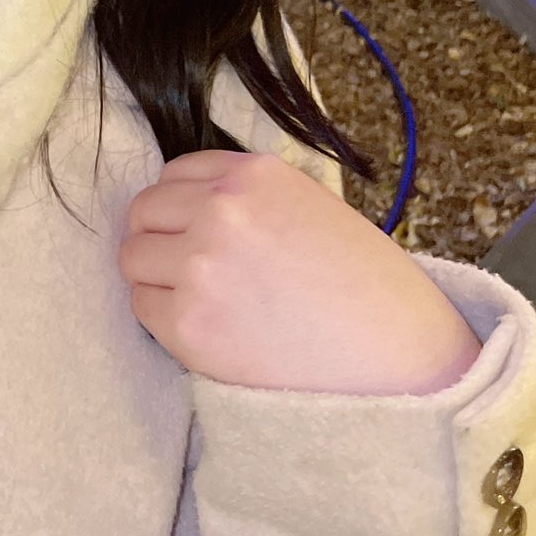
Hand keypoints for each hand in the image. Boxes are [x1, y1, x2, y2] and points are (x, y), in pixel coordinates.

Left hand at [118, 150, 481, 396]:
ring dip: (156, 278)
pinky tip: (209, 329)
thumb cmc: (368, 291)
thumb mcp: (314, 210)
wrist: (402, 362)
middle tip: (189, 271)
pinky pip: (143, 307)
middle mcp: (221, 210)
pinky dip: (164, 319)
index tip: (191, 229)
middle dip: (159, 239)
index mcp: (255, 174)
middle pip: (143, 212)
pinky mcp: (188, 323)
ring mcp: (199, 265)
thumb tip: (192, 204)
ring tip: (203, 302)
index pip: (174, 173)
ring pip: (133, 258)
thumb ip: (251, 199)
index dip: (180, 205)